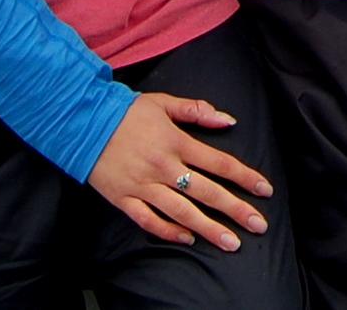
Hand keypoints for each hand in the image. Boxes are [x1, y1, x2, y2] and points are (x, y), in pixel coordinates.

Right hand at [86, 92, 274, 249]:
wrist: (82, 122)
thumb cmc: (125, 112)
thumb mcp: (163, 103)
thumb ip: (197, 111)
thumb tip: (228, 121)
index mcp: (176, 142)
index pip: (219, 163)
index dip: (245, 177)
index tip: (264, 190)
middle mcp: (164, 167)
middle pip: (207, 192)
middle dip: (235, 210)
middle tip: (257, 225)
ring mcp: (144, 185)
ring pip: (182, 212)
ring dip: (208, 229)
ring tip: (230, 242)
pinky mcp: (124, 199)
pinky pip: (149, 220)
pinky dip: (168, 231)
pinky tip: (187, 238)